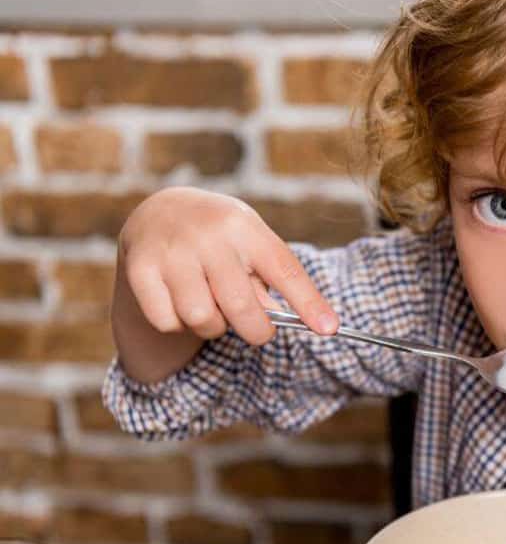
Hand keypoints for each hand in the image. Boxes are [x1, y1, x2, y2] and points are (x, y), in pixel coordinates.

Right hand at [111, 187, 336, 381]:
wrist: (160, 212)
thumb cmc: (221, 237)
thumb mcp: (250, 244)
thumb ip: (268, 281)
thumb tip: (275, 319)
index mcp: (245, 227)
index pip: (284, 269)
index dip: (308, 303)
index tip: (329, 329)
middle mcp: (207, 235)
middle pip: (241, 307)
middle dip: (256, 330)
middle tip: (257, 329)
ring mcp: (171, 251)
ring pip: (202, 319)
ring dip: (212, 326)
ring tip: (212, 306)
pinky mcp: (140, 269)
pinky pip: (168, 322)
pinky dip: (178, 324)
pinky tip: (180, 301)